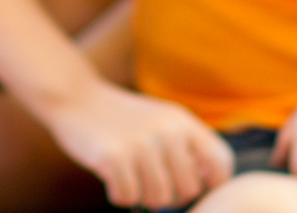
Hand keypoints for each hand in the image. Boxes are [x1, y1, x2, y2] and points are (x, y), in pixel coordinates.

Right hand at [42, 80, 232, 208]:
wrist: (75, 96)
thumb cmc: (122, 119)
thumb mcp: (162, 120)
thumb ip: (188, 147)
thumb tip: (209, 187)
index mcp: (183, 121)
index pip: (220, 164)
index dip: (210, 183)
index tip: (186, 183)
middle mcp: (166, 131)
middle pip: (188, 191)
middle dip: (168, 195)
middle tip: (146, 180)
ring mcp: (140, 144)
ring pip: (158, 199)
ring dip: (141, 196)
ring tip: (128, 177)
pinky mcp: (113, 157)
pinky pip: (128, 198)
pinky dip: (118, 195)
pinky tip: (110, 177)